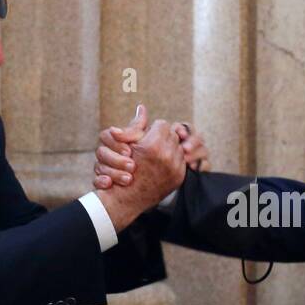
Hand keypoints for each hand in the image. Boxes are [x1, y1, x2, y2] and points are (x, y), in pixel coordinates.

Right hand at [94, 106, 209, 189]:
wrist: (127, 198)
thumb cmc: (121, 169)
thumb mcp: (126, 144)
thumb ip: (135, 125)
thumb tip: (141, 107)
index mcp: (153, 144)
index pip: (162, 124)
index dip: (153, 129)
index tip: (147, 137)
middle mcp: (167, 155)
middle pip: (172, 135)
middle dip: (162, 138)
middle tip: (152, 146)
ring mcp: (175, 167)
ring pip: (178, 147)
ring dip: (169, 149)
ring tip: (157, 156)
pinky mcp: (179, 177)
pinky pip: (182, 161)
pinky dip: (173, 161)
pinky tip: (162, 165)